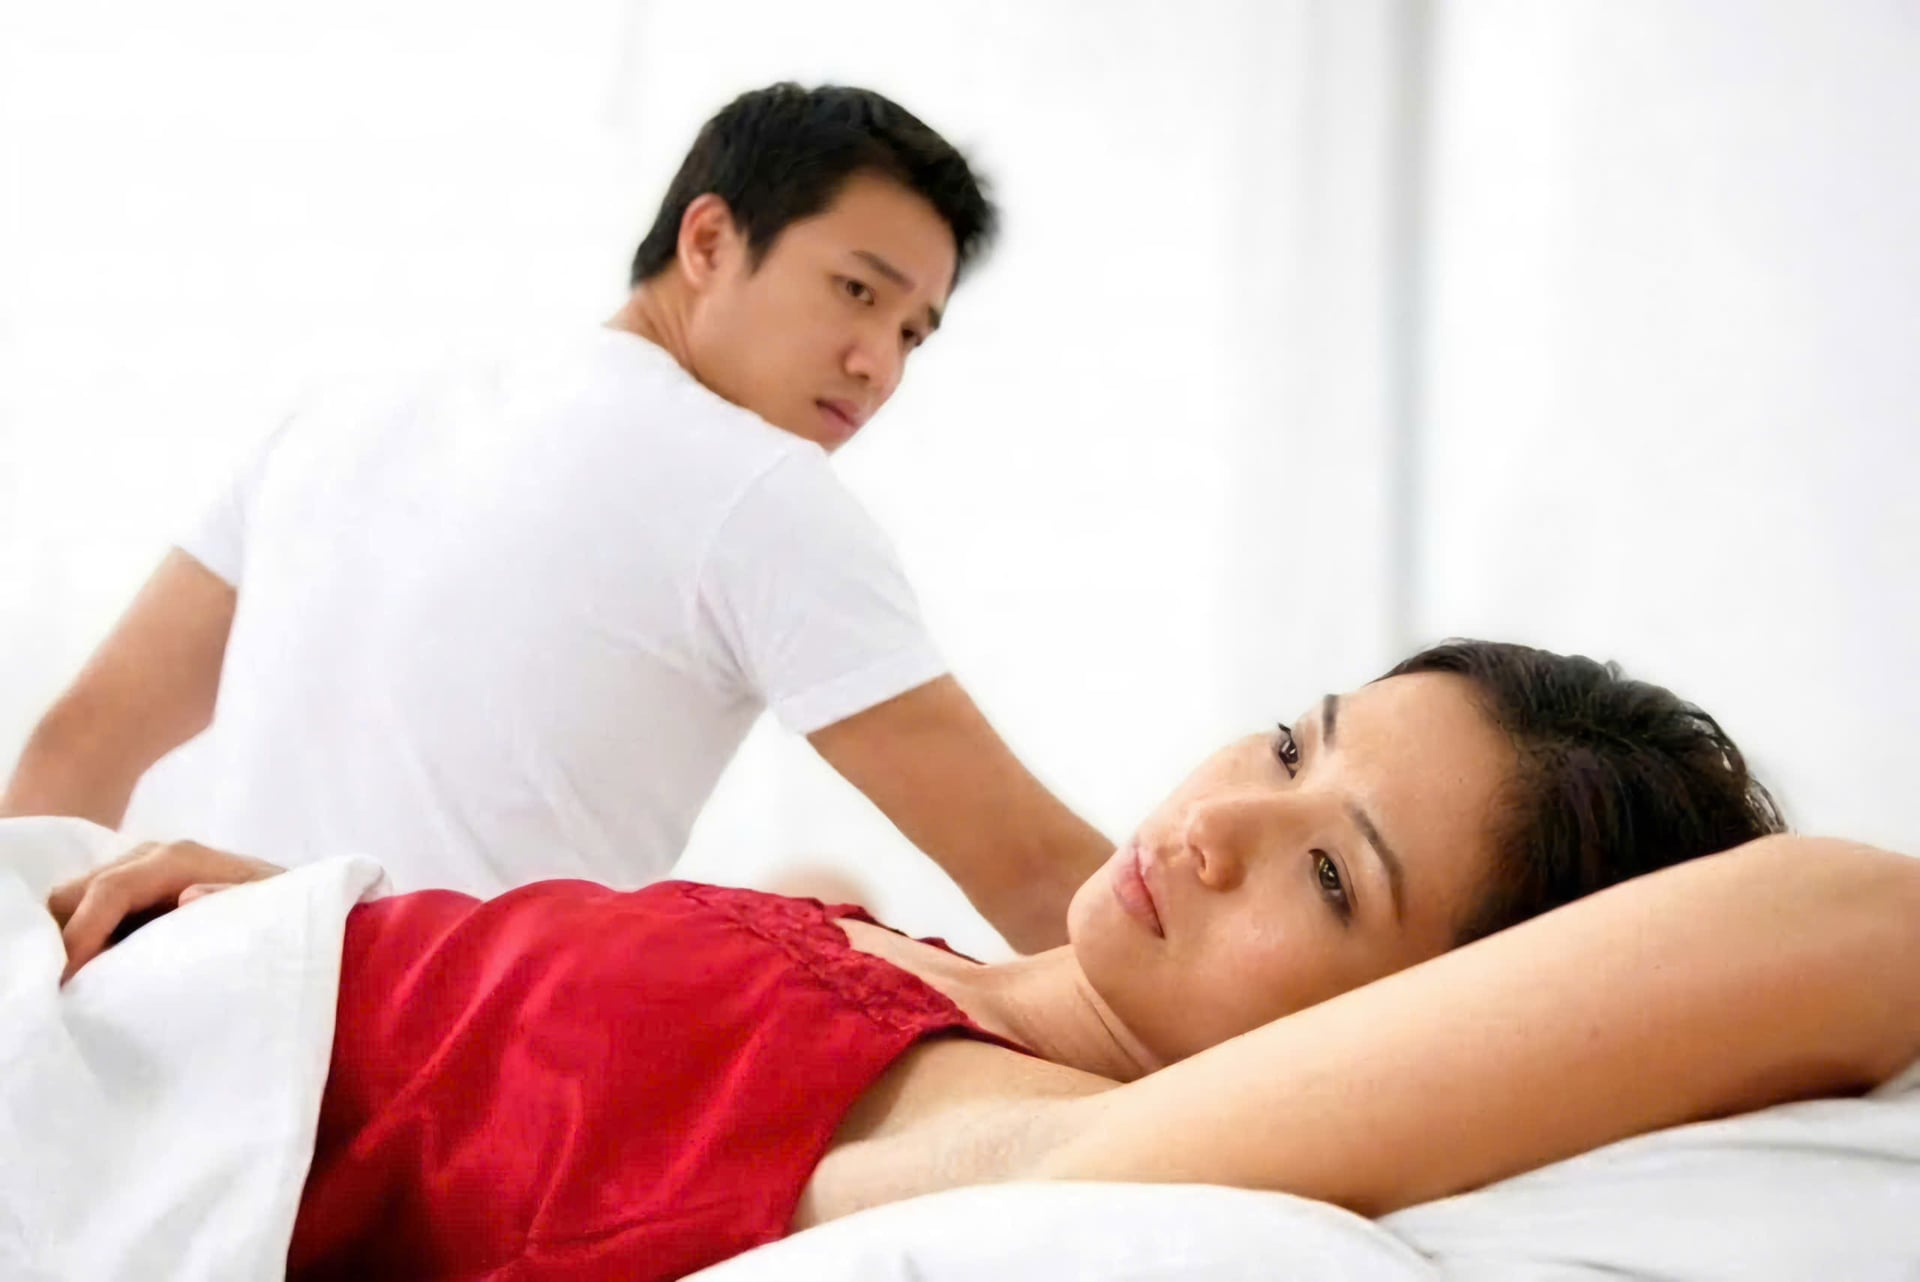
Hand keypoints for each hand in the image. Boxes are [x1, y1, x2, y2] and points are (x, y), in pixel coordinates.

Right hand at [46, 839, 283, 981]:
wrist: (295, 908)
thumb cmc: (282, 913)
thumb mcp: (271, 911)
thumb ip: (231, 902)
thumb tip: (187, 896)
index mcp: (177, 860)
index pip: (109, 890)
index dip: (81, 934)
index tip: (68, 982)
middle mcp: (149, 858)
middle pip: (74, 893)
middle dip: (64, 938)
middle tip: (72, 990)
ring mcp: (136, 874)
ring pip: (72, 903)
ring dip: (69, 941)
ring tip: (81, 986)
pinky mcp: (132, 894)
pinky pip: (87, 913)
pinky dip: (81, 941)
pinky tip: (93, 975)